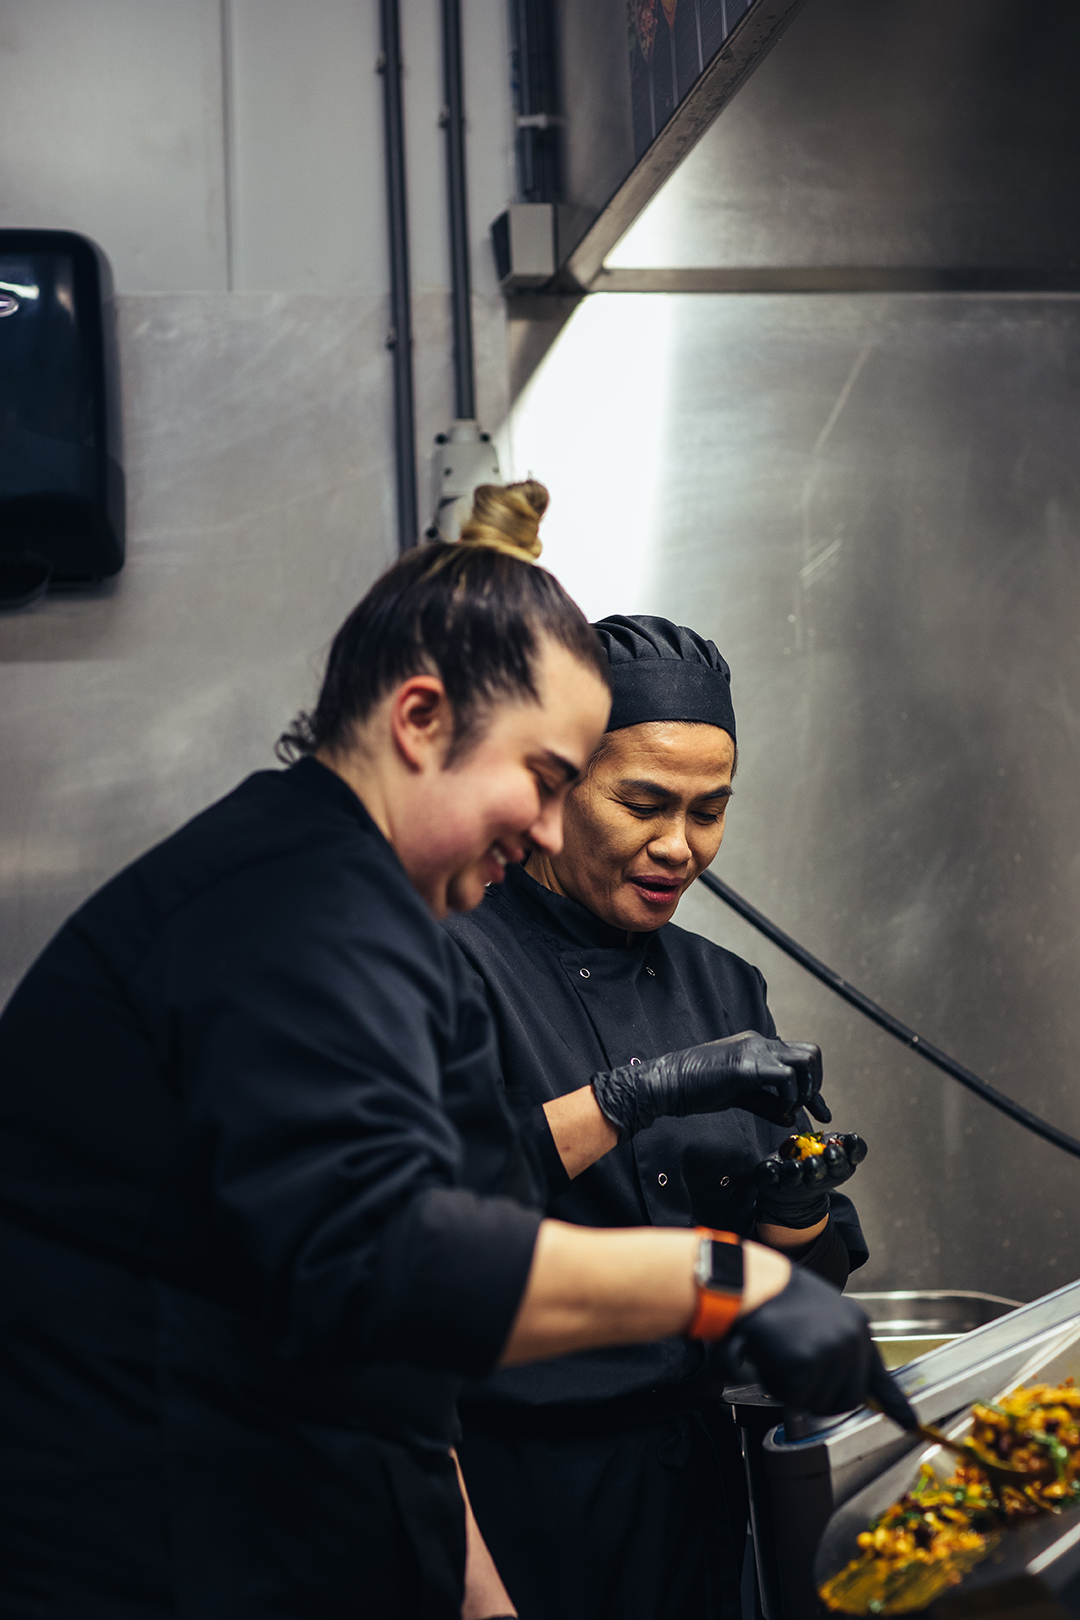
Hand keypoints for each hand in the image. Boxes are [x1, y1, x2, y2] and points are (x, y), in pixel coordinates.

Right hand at [591, 1031, 829, 1141]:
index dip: (816, 1088)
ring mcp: (754, 1050)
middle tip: (806, 1109)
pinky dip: (791, 1098)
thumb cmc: (698, 1089)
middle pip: (811, 1053)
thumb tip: (791, 1117)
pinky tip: (780, 1113)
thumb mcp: (740, 1096)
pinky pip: (787, 1076)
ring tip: (791, 1110)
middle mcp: (760, 1042)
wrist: (669, 1083)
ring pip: (807, 1059)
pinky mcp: (747, 1065)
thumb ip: (767, 1103)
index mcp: (757, 1046)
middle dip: (817, 1085)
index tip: (822, 1113)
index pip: (799, 1059)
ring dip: (807, 1089)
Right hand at [731, 1267, 915, 1424]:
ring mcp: (833, 1351)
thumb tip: (846, 1386)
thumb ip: (838, 1346)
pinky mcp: (810, 1362)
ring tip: (781, 1357)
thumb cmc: (778, 1299)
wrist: (753, 1284)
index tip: (911, 1424)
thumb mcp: (821, 1316)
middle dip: (821, 1398)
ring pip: (819, 1403)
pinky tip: (771, 1359)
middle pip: (849, 1399)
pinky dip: (778, 1387)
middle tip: (796, 1379)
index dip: (895, 1404)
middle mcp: (853, 1339)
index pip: (880, 1375)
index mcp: (857, 1326)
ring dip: (795, 1390)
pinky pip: (795, 1398)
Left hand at [754, 1134, 866, 1229]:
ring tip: (796, 1166)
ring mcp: (793, 1182)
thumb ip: (846, 1144)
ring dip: (796, 1172)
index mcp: (835, 1170)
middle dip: (819, 1167)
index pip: (844, 1164)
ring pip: (795, 1177)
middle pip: (819, 1173)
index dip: (842, 1157)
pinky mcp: (773, 1180)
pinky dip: (771, 1173)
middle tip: (821, 1157)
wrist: (794, 1193)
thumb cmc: (820, 1161)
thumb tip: (853, 1139)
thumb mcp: (836, 1150)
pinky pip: (770, 1177)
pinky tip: (771, 1169)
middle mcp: (815, 1179)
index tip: (836, 1149)